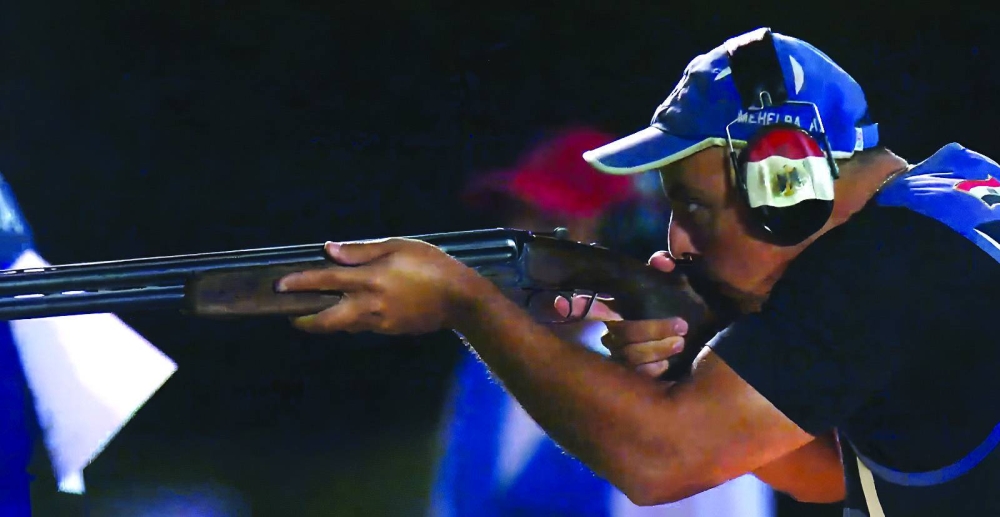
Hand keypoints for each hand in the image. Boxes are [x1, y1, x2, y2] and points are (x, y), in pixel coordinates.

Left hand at [275, 238, 490, 334]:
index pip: (326, 281)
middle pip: (327, 319)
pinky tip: (353, 310)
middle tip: (293, 316)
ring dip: (327, 321)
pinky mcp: (390, 330)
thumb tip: (331, 250)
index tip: (280, 284)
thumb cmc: (433, 265)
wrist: (461, 299)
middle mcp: (370, 304)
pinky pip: (363, 326)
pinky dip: (352, 319)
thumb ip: (363, 250)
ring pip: (344, 326)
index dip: (300, 282)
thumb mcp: (399, 246)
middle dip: (306, 320)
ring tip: (317, 312)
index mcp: (370, 279)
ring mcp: (380, 321)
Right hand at [557, 251, 690, 379]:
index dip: (576, 305)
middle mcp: (611, 334)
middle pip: (623, 333)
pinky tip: (666, 364)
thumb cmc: (670, 311)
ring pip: (630, 355)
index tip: (560, 302)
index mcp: (614, 312)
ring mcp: (619, 357)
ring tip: (680, 343)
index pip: (590, 306)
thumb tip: (661, 261)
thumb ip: (661, 271)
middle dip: (652, 328)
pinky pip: (638, 375)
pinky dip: (653, 369)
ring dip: (657, 349)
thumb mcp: (666, 289)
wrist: (688, 342)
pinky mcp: (631, 378)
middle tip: (681, 326)